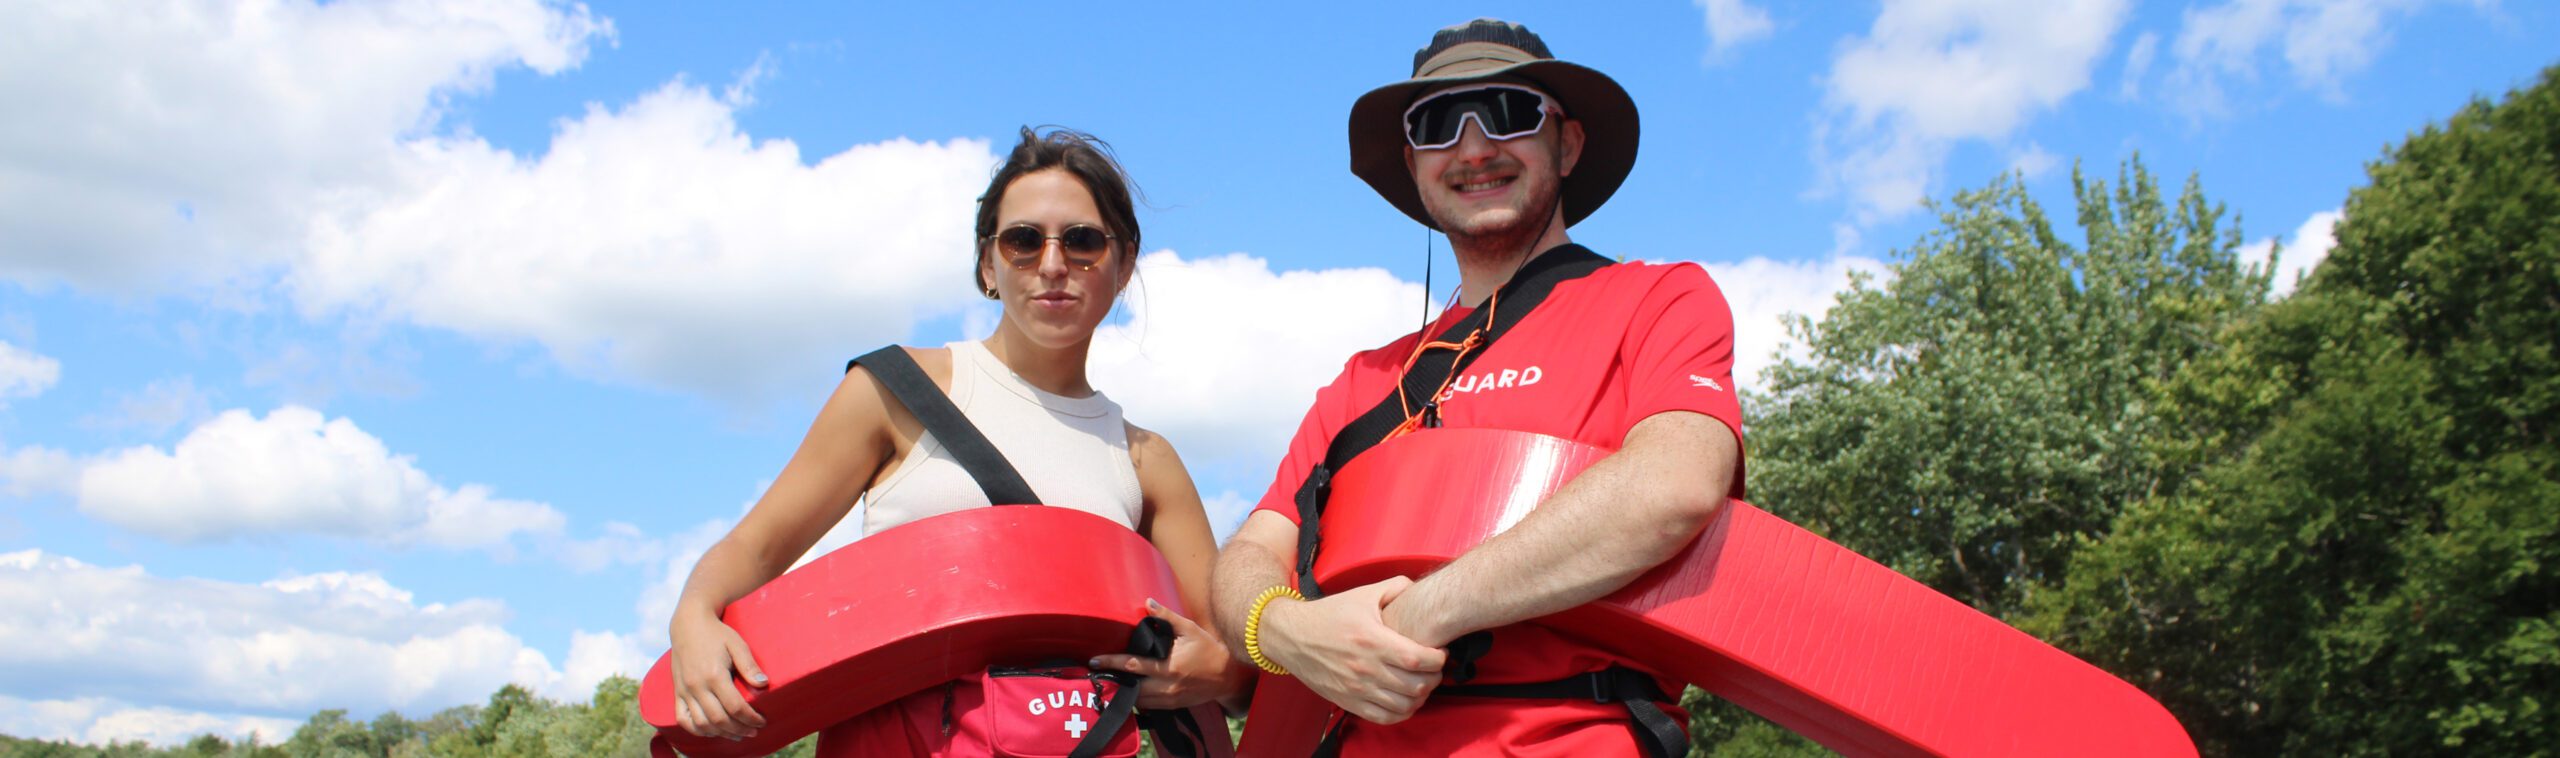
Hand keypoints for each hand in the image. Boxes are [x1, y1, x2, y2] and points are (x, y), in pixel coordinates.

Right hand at [668, 610, 768, 740]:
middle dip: (739, 729)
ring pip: (702, 724)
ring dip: (721, 733)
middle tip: (754, 731)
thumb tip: (764, 684)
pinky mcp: (677, 692)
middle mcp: (697, 686)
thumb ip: (749, 665)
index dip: (751, 718)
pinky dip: (698, 730)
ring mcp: (685, 691)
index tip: (762, 721)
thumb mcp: (737, 644)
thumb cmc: (717, 633)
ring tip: (738, 734)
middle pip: (719, 719)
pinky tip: (713, 731)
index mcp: (714, 674)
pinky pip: (683, 719)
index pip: (735, 706)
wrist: (688, 624)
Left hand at [1089, 598, 1237, 708]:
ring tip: (1108, 682)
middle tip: (1095, 675)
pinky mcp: (1173, 706)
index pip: (1133, 665)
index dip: (1111, 663)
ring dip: (1123, 693)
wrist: (1228, 677)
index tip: (1094, 661)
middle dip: (1112, 682)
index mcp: (1168, 666)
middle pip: (1130, 688)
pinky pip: (1149, 706)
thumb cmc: (1209, 650)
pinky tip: (1129, 691)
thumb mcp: (1190, 629)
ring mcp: (1169, 699)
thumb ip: (1167, 617)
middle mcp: (1166, 685)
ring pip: (1138, 700)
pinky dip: (1137, 700)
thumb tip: (1148, 602)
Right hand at [1261, 576, 1444, 724]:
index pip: (1418, 659)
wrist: (1291, 636)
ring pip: (1404, 705)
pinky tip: (1405, 700)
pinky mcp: (1349, 701)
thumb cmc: (1328, 614)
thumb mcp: (1362, 594)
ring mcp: (1356, 688)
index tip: (1439, 652)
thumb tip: (1418, 589)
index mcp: (1372, 639)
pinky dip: (1402, 713)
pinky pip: (1384, 717)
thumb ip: (1395, 587)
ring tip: (1422, 683)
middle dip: (1434, 678)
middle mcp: (1365, 668)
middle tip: (1435, 668)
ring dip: (1421, 696)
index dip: (1437, 659)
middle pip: (1415, 685)